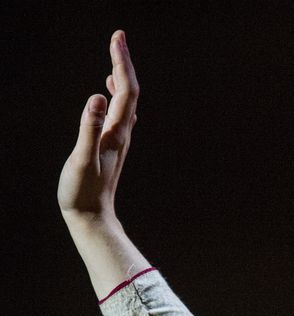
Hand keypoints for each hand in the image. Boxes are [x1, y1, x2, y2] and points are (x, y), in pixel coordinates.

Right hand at [58, 30, 138, 224]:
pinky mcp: (111, 148)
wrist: (92, 219)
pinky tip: (109, 93)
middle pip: (129, 92)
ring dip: (122, 77)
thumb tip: (97, 98)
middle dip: (123, 62)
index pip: (125, 91)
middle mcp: (122, 135)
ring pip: (126, 103)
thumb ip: (89, 128)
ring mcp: (118, 141)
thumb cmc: (83, 192)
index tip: (118, 37)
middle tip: (118, 36)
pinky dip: (116, 96)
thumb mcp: (83, 159)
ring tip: (116, 56)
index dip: (122, 62)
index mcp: (116, 133)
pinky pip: (119, 115)